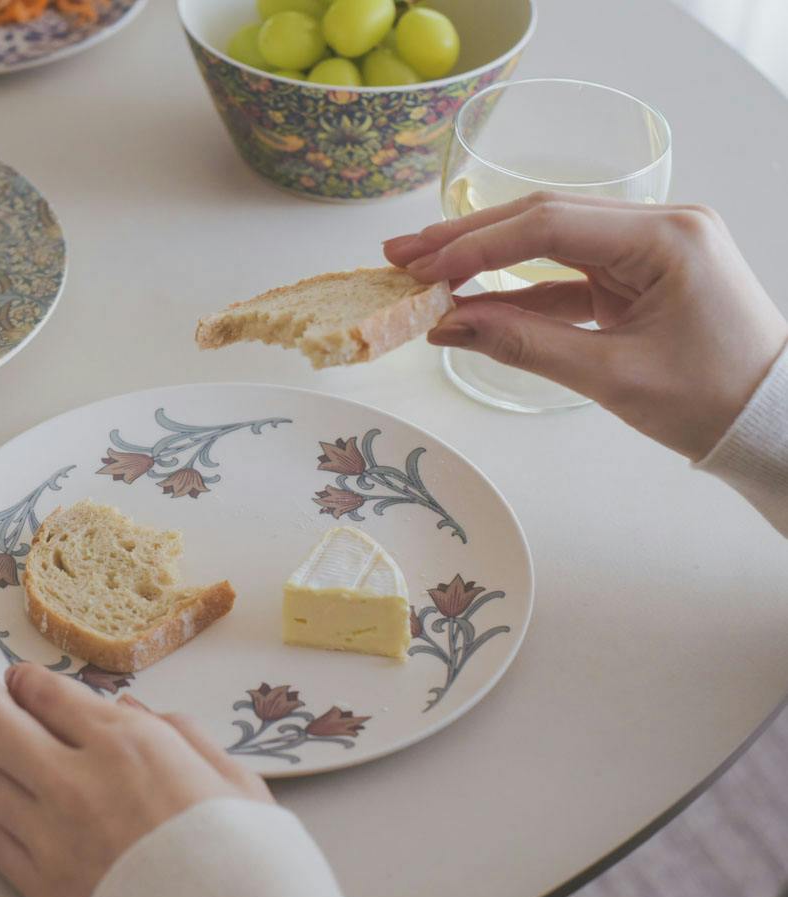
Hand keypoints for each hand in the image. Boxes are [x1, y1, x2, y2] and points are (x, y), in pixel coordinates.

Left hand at [0, 659, 273, 896]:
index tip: (20, 676)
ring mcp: (51, 838)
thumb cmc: (249, 860)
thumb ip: (182, 734)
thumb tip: (137, 712)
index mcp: (126, 744)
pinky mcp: (42, 890)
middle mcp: (76, 782)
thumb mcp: (233, 776)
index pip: (48, 694)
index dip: (26, 679)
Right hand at [385, 193, 787, 459]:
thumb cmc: (708, 399)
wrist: (769, 420)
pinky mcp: (640, 275)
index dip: (476, 246)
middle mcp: (659, 225)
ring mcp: (649, 248)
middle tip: (402, 256)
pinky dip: (521, 293)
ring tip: (425, 273)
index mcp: (665, 238)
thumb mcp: (609, 376)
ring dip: (488, 260)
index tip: (422, 271)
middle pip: (545, 219)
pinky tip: (472, 304)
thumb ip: (523, 344)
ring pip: (551, 243)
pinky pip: (569, 276)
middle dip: (468, 240)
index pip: (549, 226)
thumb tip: (447, 327)